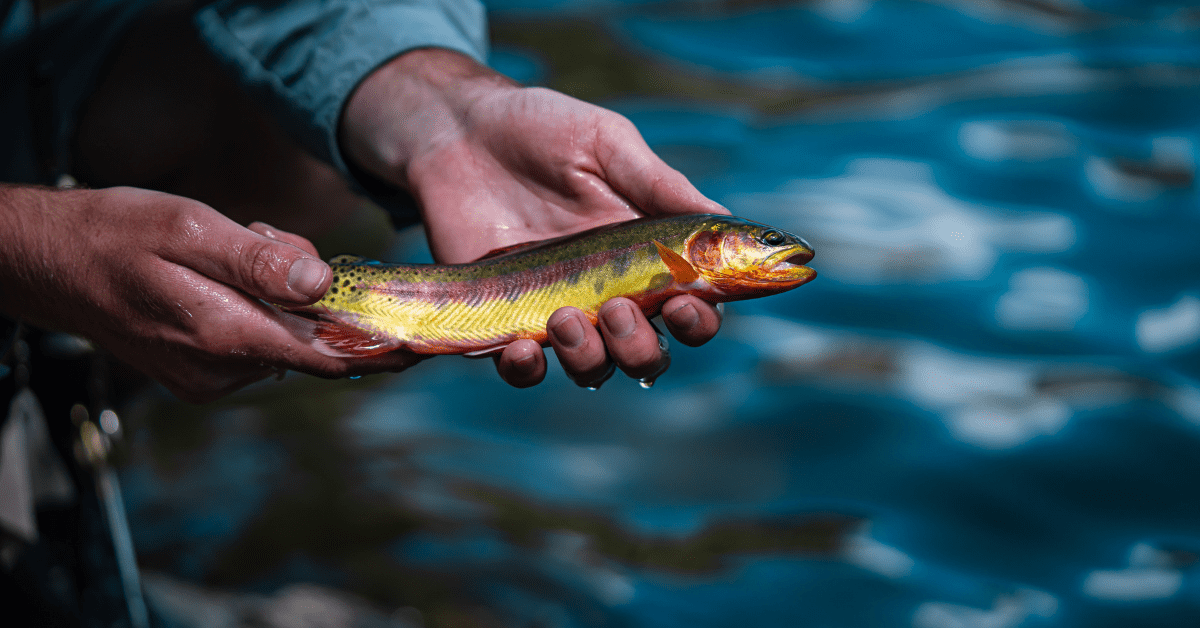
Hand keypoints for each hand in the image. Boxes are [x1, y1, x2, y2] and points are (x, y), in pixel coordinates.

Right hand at [0, 185, 420, 402]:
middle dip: (316, 297)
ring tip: (235, 253)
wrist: (47, 264)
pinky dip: (260, 311)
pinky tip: (224, 276)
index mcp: (223, 335)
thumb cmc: (113, 235)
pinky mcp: (199, 376)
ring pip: (284, 340)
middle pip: (310, 343)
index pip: (325, 357)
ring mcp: (208, 379)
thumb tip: (320, 284)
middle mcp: (220, 370)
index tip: (421, 345)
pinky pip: (257, 344)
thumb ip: (258, 261)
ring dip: (283, 299)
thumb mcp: (190, 227)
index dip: (378, 350)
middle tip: (272, 244)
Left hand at [341, 49, 727, 387]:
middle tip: (617, 307)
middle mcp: (607, 291)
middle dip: (642, 346)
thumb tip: (723, 220)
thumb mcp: (607, 144)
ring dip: (591, 357)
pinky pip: (523, 368)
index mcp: (644, 253)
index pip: (691, 305)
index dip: (700, 319)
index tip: (688, 303)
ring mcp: (555, 309)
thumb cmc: (540, 128)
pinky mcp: (503, 317)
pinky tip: (523, 346)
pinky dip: (527, 369)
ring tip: (566, 317)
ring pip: (594, 368)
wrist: (459, 131)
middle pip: (647, 351)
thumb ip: (660, 185)